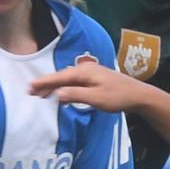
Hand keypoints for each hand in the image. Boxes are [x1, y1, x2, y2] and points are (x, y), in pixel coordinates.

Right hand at [28, 60, 153, 112]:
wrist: (139, 95)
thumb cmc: (118, 97)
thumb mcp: (96, 99)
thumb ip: (76, 95)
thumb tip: (57, 93)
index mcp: (84, 72)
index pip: (59, 77)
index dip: (44, 82)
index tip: (30, 87)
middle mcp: (85, 69)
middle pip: (61, 77)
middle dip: (46, 84)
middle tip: (30, 92)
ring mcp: (90, 73)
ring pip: (67, 79)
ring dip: (54, 86)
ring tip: (41, 94)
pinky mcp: (95, 79)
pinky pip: (74, 82)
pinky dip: (65, 87)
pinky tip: (60, 93)